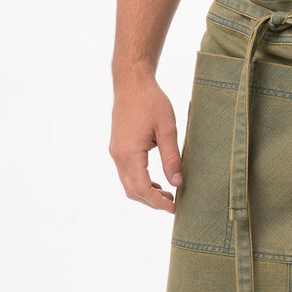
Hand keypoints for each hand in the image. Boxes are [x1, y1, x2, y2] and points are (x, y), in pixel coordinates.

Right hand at [110, 72, 183, 211]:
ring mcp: (115, 152)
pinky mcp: (116, 147)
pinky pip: (126, 173)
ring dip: (145, 193)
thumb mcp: (167, 129)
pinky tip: (155, 181)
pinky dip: (139, 182)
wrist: (131, 83)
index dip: (158, 202)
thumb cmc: (151, 102)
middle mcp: (118, 155)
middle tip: (173, 204)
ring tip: (167, 194)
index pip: (142, 189)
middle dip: (152, 202)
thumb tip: (177, 183)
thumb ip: (171, 158)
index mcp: (130, 152)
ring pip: (127, 184)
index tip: (174, 208)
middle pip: (132, 191)